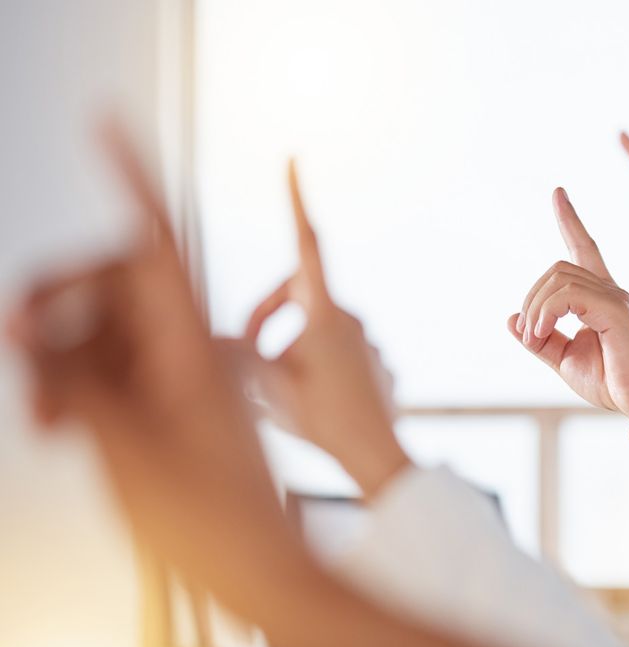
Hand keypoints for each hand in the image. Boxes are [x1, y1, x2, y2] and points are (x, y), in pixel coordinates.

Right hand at [7, 125, 308, 604]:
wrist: (265, 576)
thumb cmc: (219, 521)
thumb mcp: (130, 450)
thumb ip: (75, 383)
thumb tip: (24, 329)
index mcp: (196, 345)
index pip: (160, 244)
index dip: (134, 180)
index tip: (105, 125)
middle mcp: (190, 350)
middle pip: (113, 290)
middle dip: (57, 309)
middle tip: (17, 343)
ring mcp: (178, 380)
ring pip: (103, 337)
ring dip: (59, 364)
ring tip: (42, 422)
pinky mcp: (167, 408)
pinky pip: (111, 375)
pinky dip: (76, 391)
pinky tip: (57, 425)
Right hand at [236, 161, 407, 498]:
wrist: (378, 456)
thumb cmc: (324, 422)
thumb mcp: (266, 388)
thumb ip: (233, 357)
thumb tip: (205, 338)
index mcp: (326, 314)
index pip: (306, 244)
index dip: (296, 201)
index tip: (294, 161)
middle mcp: (350, 318)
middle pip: (295, 295)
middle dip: (266, 313)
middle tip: (246, 348)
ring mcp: (365, 340)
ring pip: (311, 329)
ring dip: (287, 346)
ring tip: (275, 388)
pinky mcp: (374, 361)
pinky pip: (334, 351)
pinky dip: (312, 364)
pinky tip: (309, 399)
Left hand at [508, 187, 628, 422]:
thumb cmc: (614, 383)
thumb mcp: (566, 360)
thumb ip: (542, 339)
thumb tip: (511, 321)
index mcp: (602, 298)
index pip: (584, 248)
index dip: (570, 221)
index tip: (558, 194)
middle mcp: (611, 290)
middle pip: (558, 267)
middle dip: (532, 297)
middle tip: (529, 334)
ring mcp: (616, 296)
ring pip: (559, 277)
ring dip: (536, 308)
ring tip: (535, 337)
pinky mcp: (616, 309)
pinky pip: (568, 294)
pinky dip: (546, 312)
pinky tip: (541, 333)